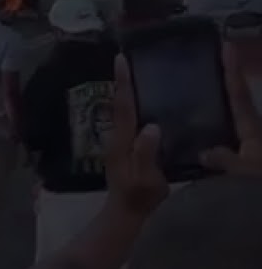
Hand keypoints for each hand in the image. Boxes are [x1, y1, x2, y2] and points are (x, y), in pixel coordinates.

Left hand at [107, 55, 168, 217]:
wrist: (125, 211)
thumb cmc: (138, 196)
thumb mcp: (146, 178)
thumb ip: (146, 154)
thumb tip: (151, 126)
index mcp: (122, 141)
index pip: (124, 107)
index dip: (124, 84)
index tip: (120, 61)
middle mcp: (116, 136)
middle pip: (120, 104)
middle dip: (122, 81)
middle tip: (123, 57)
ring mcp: (118, 141)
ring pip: (122, 110)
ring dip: (126, 90)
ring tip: (131, 70)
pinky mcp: (124, 146)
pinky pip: (128, 118)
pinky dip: (131, 104)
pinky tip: (141, 99)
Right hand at [201, 43, 261, 174]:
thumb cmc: (258, 194)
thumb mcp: (241, 175)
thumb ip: (223, 159)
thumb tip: (206, 151)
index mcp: (254, 135)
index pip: (240, 97)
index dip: (232, 73)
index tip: (227, 47)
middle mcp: (257, 143)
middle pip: (241, 111)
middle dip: (229, 93)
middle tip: (211, 74)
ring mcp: (253, 159)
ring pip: (236, 135)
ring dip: (221, 123)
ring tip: (199, 111)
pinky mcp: (248, 177)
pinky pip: (229, 157)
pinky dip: (218, 151)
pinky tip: (202, 153)